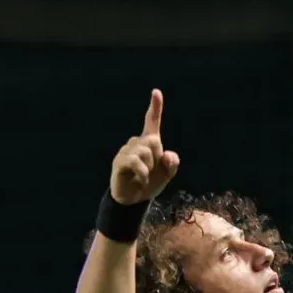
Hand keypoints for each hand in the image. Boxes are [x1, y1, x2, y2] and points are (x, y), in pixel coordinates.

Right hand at [110, 89, 179, 204]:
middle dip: (157, 158)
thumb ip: (173, 163)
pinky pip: (136, 162)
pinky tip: (141, 180)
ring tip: (144, 176)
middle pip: (153, 140)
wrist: (134, 199)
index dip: (155, 107)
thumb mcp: (167, 174)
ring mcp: (126, 152)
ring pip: (145, 152)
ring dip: (150, 168)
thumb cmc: (150, 183)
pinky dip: (143, 173)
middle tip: (151, 171)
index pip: (152, 122)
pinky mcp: (119, 162)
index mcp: (149, 143)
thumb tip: (167, 155)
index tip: (156, 92)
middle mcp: (136, 143)